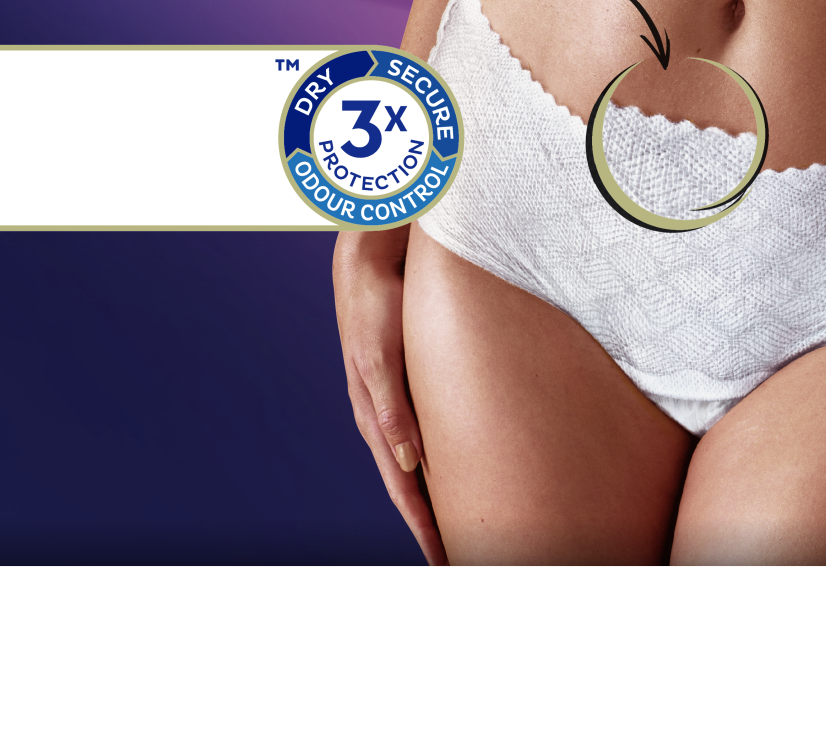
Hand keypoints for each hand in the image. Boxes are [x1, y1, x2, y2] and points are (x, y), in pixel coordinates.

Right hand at [332, 227, 446, 564]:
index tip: (442, 561)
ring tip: (458, 528)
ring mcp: (396, 404)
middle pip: (410, 488)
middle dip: (431, 525)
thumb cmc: (373, 308)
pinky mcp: (408, 388)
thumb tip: (407, 462)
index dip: (423, 528)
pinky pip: (426, 438)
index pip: (402, 488)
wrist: (367, 263)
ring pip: (418, 466)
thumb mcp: (378, 358)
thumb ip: (391, 408)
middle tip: (458, 556)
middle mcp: (384, 418)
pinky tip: (453, 472)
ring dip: (434, 499)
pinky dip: (437, 466)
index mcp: (374, 418)